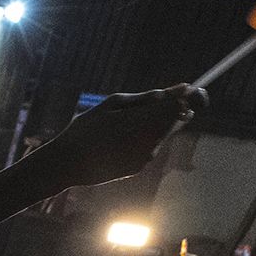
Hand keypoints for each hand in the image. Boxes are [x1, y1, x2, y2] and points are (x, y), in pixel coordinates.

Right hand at [35, 85, 205, 188]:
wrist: (68, 163)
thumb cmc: (85, 129)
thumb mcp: (110, 104)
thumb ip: (142, 99)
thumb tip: (168, 94)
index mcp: (141, 120)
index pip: (177, 106)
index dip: (186, 96)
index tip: (187, 89)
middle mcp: (148, 140)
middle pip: (176, 120)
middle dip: (172, 110)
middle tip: (155, 104)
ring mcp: (146, 155)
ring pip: (165, 134)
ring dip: (157, 124)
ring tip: (128, 123)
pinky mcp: (140, 166)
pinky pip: (152, 147)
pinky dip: (145, 139)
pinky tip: (122, 140)